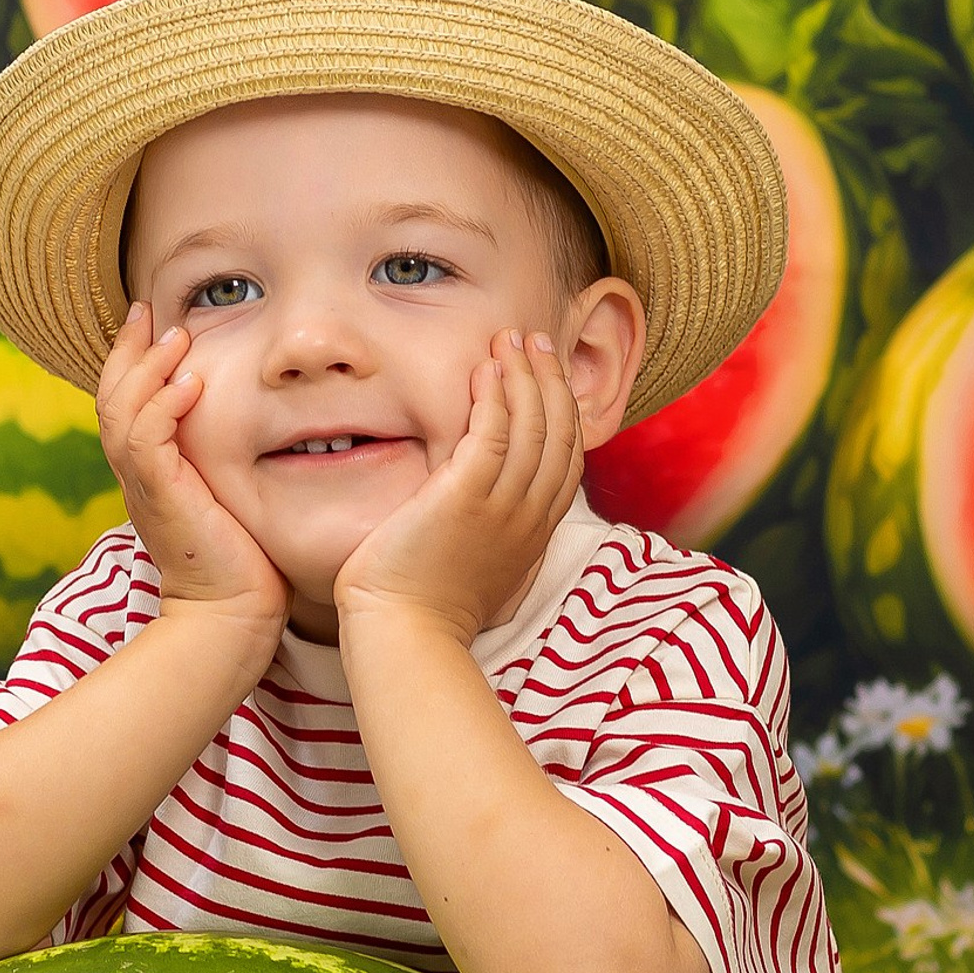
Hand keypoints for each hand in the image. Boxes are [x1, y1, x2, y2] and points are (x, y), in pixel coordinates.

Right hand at [96, 306, 286, 648]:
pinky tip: (190, 384)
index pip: (125, 402)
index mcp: (150, 471)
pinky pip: (146, 442)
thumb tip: (259, 421)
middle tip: (147, 310)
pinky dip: (161, 408)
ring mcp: (145, 487)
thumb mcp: (231, 495)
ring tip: (175, 336)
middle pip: (110, 397)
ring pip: (120, 412)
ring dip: (146, 369)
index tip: (153, 319)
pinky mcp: (161, 499)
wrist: (233, 617)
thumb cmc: (245, 561)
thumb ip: (226, 459)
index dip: (132, 358)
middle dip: (127, 349)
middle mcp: (138, 476)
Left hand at [334, 330, 584, 646]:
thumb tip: (498, 513)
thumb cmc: (429, 607)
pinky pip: (494, 433)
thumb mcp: (483, 569)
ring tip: (510, 339)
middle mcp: (529, 516)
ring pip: (532, 425)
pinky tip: (486, 369)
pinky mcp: (466, 497)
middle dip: (551, 379)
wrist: (405, 633)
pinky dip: (496, 396)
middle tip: (535, 340)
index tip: (546, 373)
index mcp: (536, 532)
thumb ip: (498, 534)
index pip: (567, 456)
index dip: (562, 408)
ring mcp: (502, 506)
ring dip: (525, 374)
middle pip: (559, 432)